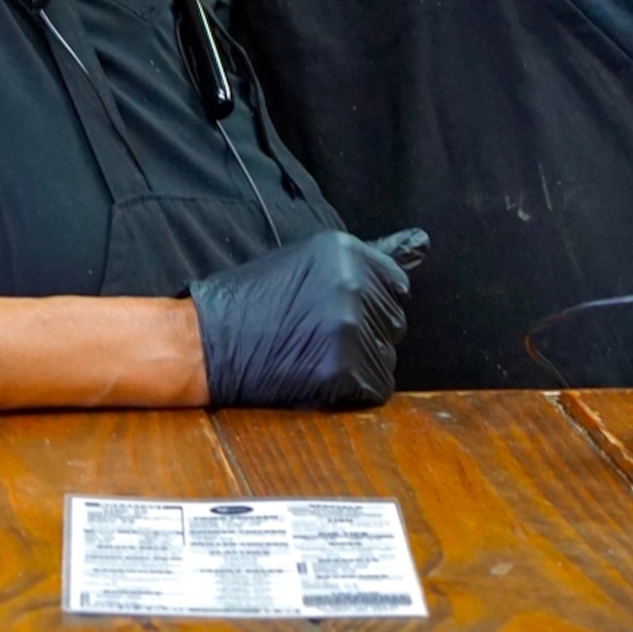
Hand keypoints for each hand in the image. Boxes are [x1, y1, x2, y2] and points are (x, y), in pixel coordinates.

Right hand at [189, 227, 425, 409]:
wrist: (208, 341)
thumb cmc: (253, 301)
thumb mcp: (307, 261)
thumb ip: (367, 258)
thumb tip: (424, 241)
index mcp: (346, 251)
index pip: (396, 284)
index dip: (369, 303)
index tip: (337, 309)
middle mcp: (354, 284)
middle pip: (394, 322)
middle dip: (366, 333)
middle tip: (317, 333)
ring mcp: (349, 328)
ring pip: (387, 356)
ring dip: (360, 362)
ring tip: (314, 353)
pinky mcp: (342, 369)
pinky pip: (375, 387)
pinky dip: (353, 390)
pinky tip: (319, 376)